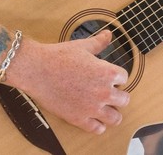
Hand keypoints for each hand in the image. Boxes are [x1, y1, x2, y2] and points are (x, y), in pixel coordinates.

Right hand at [8, 30, 129, 134]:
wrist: (38, 70)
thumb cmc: (59, 56)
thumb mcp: (83, 46)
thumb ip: (99, 43)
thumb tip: (108, 34)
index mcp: (107, 73)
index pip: (124, 78)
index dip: (117, 76)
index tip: (110, 76)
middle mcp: (103, 92)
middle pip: (124, 100)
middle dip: (118, 95)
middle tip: (110, 92)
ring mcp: (92, 108)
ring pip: (115, 118)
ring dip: (113, 113)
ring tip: (107, 108)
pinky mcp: (79, 119)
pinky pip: (97, 129)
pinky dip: (98, 125)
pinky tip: (95, 119)